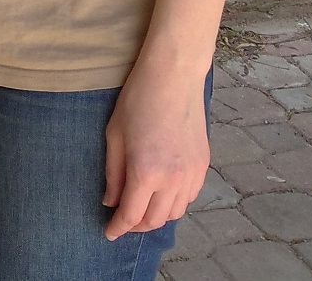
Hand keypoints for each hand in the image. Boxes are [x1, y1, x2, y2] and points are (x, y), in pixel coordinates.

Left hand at [102, 55, 210, 238]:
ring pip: (175, 213)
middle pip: (155, 220)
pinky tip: (162, 193)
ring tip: (141, 207)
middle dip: (136, 225)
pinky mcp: (203, 166)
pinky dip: (174, 203)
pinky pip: (190, 198)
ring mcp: (191, 174)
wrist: (173, 77)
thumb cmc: (137, 100)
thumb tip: (110, 201)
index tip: (108, 233)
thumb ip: (112, 174)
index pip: (131, 215)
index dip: (118, 228)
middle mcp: (172, 180)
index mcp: (146, 173)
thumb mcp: (114, 135)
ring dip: (157, 216)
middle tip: (122, 220)